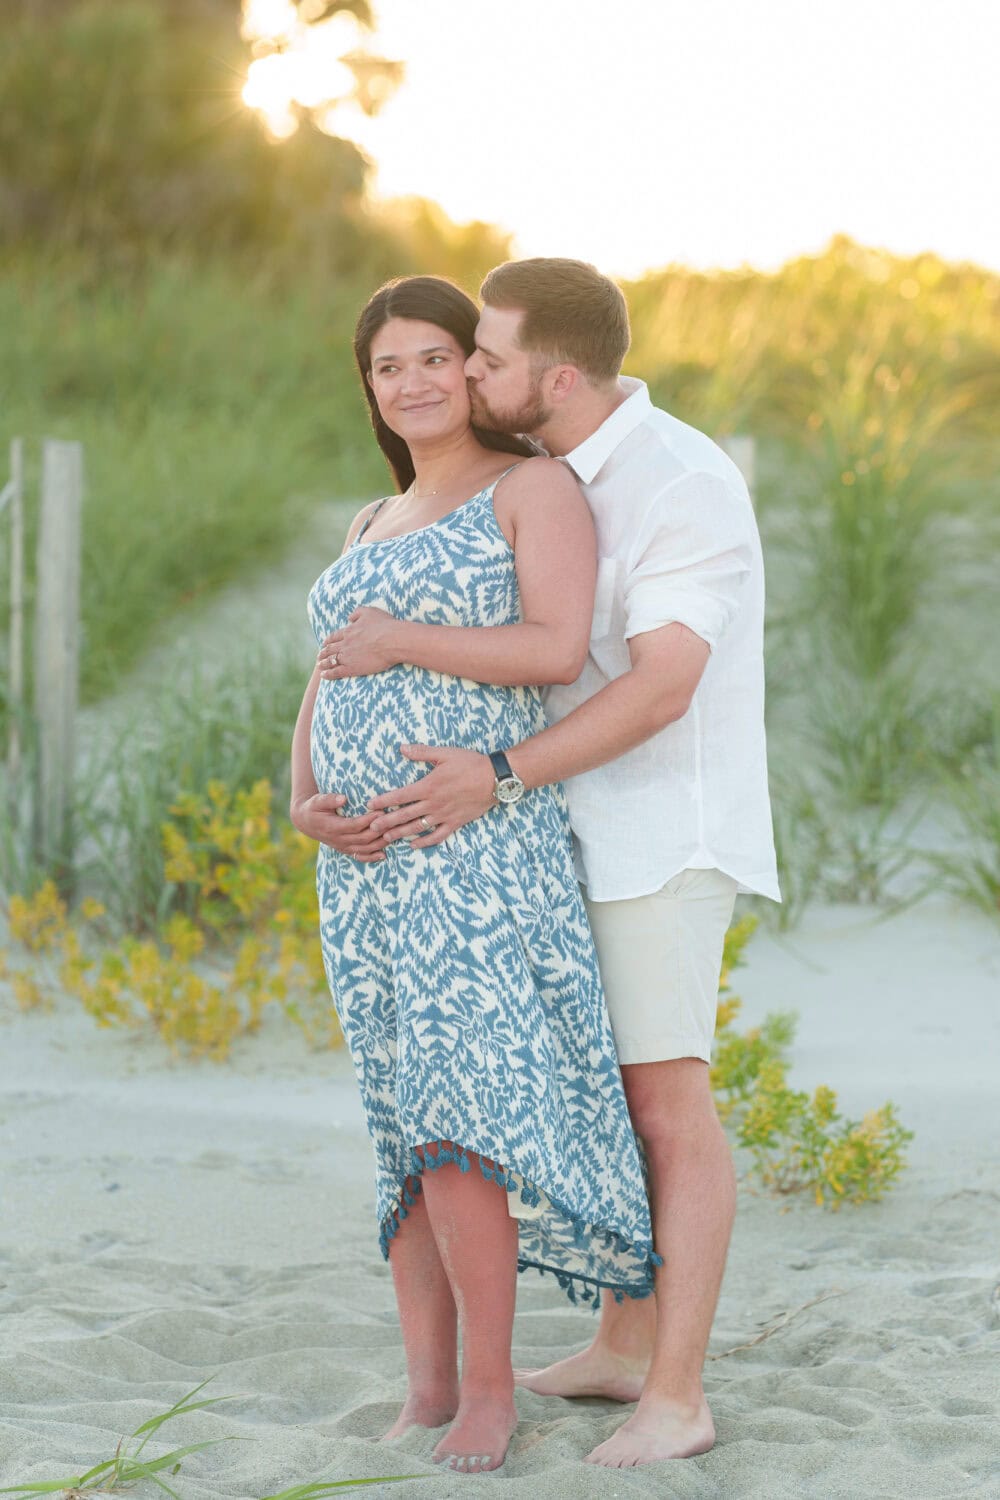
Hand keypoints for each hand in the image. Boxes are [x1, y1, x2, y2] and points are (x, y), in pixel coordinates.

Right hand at [290, 792, 384, 862]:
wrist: (306, 822)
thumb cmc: (313, 808)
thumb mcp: (317, 801)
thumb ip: (329, 799)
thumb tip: (343, 798)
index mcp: (333, 827)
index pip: (354, 825)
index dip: (368, 820)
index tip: (381, 812)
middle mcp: (339, 840)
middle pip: (363, 839)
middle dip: (379, 831)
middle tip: (393, 822)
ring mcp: (342, 847)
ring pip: (364, 849)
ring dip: (379, 843)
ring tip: (393, 835)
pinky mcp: (345, 850)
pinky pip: (360, 857)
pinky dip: (372, 857)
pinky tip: (384, 855)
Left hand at [318, 607, 402, 678]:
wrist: (393, 641)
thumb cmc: (385, 626)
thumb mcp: (370, 612)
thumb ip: (357, 613)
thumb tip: (349, 617)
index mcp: (349, 631)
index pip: (334, 637)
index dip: (328, 640)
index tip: (325, 643)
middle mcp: (345, 643)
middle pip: (330, 649)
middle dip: (323, 652)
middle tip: (319, 655)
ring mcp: (347, 656)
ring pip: (331, 660)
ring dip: (323, 663)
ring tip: (319, 665)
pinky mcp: (352, 668)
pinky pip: (336, 672)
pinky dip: (328, 674)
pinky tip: (324, 675)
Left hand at [367, 745, 495, 847]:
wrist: (495, 779)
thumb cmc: (470, 763)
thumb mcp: (445, 753)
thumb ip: (422, 752)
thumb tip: (401, 748)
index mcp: (428, 786)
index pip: (399, 796)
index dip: (383, 801)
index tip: (370, 805)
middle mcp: (433, 804)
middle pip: (404, 815)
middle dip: (386, 822)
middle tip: (371, 828)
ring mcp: (444, 815)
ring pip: (417, 828)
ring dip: (400, 833)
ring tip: (387, 838)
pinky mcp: (455, 823)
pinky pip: (437, 836)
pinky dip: (424, 842)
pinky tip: (413, 845)